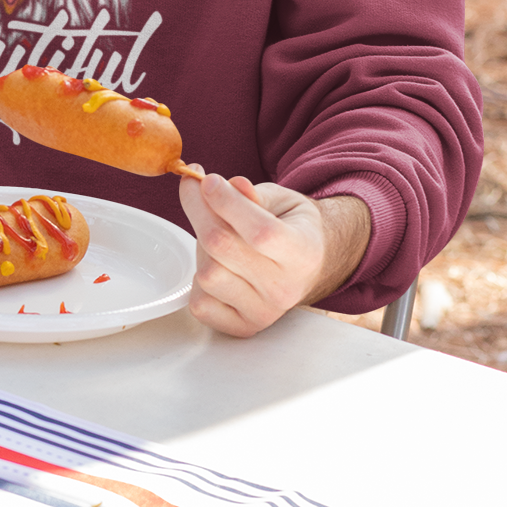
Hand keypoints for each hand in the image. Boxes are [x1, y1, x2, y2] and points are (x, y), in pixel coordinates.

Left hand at [178, 173, 369, 338]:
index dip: (226, 202)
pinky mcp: (242, 326)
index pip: (260, 232)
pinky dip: (198, 281)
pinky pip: (200, 303)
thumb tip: (229, 186)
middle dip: (200, 210)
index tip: (206, 180)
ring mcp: (264, 312)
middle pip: (223, 247)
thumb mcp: (283, 200)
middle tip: (196, 190)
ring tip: (217, 237)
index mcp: (304, 254)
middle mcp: (285, 289)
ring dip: (202, 248)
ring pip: (207, 275)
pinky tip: (217, 265)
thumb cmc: (292, 228)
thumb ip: (255, 194)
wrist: (310, 265)